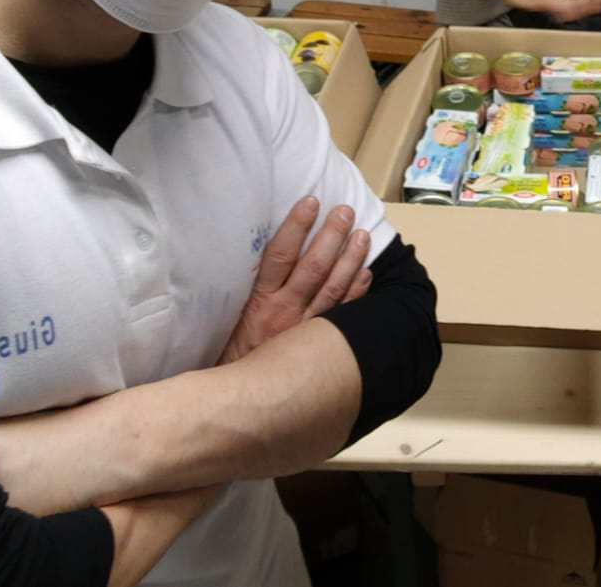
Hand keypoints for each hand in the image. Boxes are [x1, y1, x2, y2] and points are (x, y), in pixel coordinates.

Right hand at [218, 197, 370, 365]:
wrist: (239, 399)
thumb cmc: (233, 356)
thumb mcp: (233, 319)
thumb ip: (251, 291)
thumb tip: (268, 256)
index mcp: (259, 301)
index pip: (279, 254)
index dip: (295, 226)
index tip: (309, 202)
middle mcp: (284, 311)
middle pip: (312, 266)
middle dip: (330, 236)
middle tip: (344, 211)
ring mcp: (304, 328)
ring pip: (332, 287)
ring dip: (350, 259)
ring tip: (362, 234)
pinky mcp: (317, 343)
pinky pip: (342, 314)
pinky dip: (356, 292)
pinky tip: (367, 273)